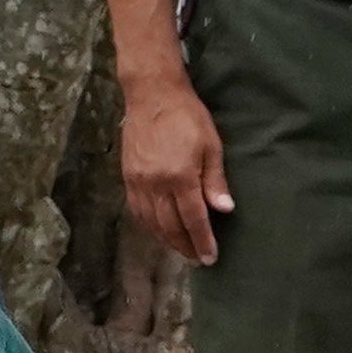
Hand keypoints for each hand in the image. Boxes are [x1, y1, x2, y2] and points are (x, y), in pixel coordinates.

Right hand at [119, 65, 230, 268]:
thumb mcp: (211, 146)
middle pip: (170, 226)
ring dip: (166, 240)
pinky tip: (159, 230)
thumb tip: (224, 210)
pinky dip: (149, 225)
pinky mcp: (127, 176)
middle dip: (185, 246)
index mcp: (180, 177)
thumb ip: (215, 181)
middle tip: (197, 258)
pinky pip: (137, 210)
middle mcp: (155, 184)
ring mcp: (138, 181)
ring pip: (151, 222)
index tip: (210, 258)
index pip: (193, 220)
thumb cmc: (187, 116)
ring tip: (181, 249)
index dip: (202, 241)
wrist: (151, 94)